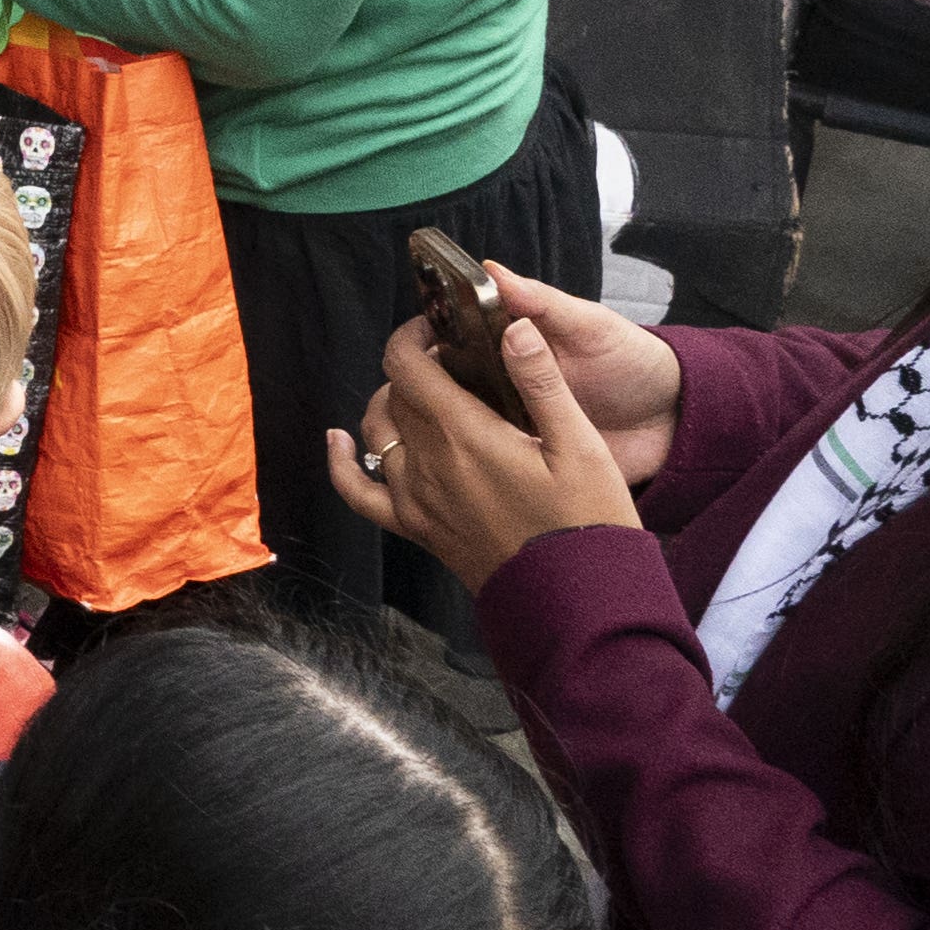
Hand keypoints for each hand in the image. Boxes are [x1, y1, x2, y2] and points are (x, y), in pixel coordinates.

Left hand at [322, 311, 642, 595]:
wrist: (579, 603)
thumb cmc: (588, 522)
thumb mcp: (581, 445)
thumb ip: (541, 381)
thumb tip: (514, 326)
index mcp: (464, 435)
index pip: (407, 364)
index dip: (414, 335)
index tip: (438, 327)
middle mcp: (427, 464)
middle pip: (395, 395)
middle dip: (416, 369)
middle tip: (454, 364)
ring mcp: (415, 499)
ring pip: (377, 432)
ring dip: (392, 405)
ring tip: (427, 395)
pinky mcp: (417, 529)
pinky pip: (359, 492)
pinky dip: (343, 463)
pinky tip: (340, 441)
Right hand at [417, 263, 683, 490]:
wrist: (674, 424)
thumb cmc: (632, 362)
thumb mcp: (591, 326)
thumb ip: (544, 303)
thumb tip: (489, 268)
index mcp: (510, 342)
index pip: (452, 334)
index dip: (429, 336)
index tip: (412, 341)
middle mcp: (501, 381)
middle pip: (446, 380)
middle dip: (428, 385)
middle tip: (420, 393)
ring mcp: (511, 422)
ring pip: (460, 421)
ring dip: (446, 424)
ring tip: (434, 430)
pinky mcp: (528, 459)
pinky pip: (492, 459)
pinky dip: (477, 459)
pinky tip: (462, 461)